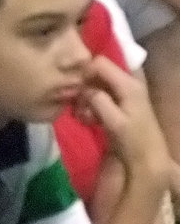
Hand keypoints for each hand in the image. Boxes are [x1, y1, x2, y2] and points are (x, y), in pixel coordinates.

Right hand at [77, 56, 170, 184]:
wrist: (149, 161)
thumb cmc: (133, 141)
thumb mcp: (114, 122)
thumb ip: (98, 100)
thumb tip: (83, 88)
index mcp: (129, 84)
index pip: (100, 62)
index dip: (84, 70)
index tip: (74, 86)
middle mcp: (129, 83)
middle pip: (98, 71)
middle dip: (84, 85)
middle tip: (77, 103)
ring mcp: (125, 92)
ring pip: (97, 84)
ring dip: (86, 97)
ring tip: (82, 114)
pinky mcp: (121, 103)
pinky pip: (100, 94)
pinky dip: (91, 103)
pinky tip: (88, 118)